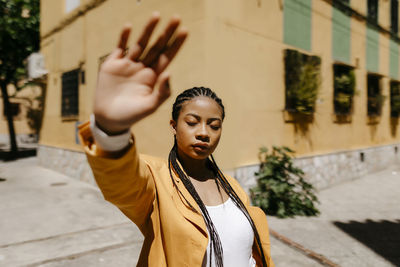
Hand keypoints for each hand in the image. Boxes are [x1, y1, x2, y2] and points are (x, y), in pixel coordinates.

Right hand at [93, 12, 187, 134]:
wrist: (109, 119)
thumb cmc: (131, 115)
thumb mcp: (149, 107)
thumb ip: (161, 92)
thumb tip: (170, 72)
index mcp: (153, 77)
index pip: (167, 57)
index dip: (176, 44)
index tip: (185, 31)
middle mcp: (142, 68)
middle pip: (157, 46)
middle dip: (166, 32)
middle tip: (177, 17)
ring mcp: (128, 64)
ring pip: (140, 43)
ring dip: (148, 30)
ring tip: (156, 15)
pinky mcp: (112, 64)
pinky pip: (119, 47)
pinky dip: (123, 37)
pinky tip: (129, 26)